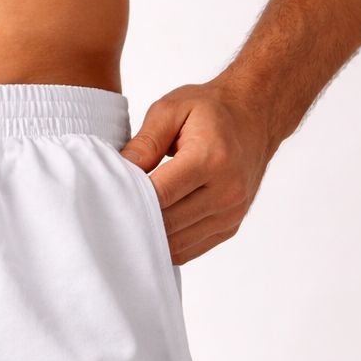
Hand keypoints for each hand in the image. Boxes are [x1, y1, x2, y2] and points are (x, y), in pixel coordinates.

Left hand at [120, 80, 275, 264]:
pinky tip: (147, 229)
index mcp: (211, 159)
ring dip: (148, 237)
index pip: (160, 195)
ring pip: (177, 243)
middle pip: (167, 223)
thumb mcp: (172, 109)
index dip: (128, 200)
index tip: (103, 198)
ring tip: (124, 222)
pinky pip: (189, 250)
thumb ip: (144, 142)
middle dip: (134, 220)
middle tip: (105, 214)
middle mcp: (227, 190)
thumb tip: (118, 172)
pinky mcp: (230, 227)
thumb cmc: (210, 110)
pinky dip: (165, 244)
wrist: (256, 116)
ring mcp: (232, 212)